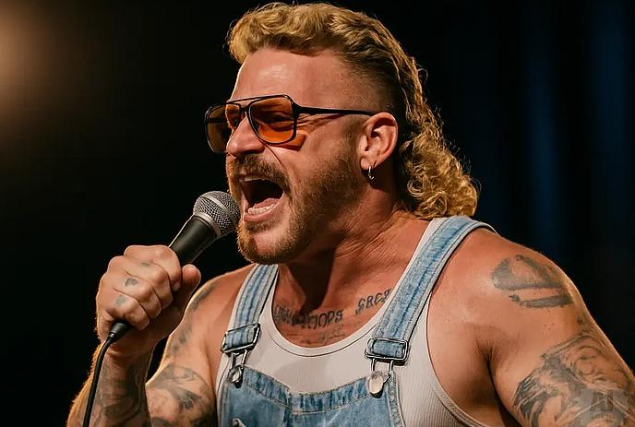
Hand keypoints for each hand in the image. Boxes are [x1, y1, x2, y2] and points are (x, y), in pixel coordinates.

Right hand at [95, 245, 201, 360]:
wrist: (138, 342)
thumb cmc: (157, 316)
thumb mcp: (178, 299)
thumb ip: (187, 283)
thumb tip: (191, 270)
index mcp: (139, 254)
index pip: (164, 254)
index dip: (175, 275)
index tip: (172, 288)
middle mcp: (120, 262)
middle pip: (157, 275)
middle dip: (163, 297)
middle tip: (157, 304)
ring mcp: (109, 280)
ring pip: (144, 292)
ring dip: (152, 309)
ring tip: (146, 312)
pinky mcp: (103, 299)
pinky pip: (131, 307)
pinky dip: (140, 319)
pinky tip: (136, 320)